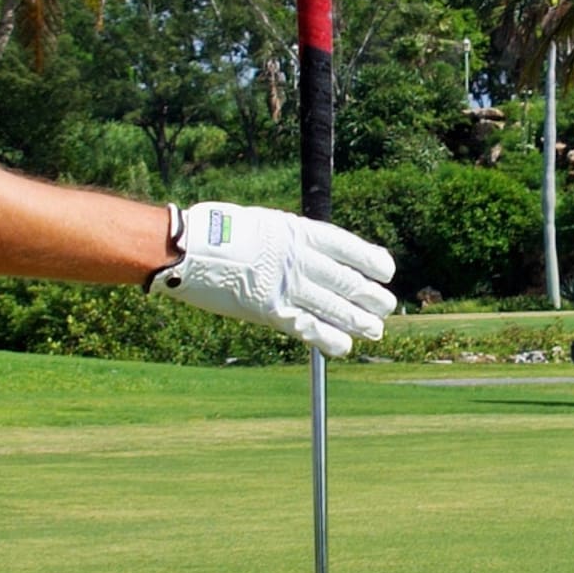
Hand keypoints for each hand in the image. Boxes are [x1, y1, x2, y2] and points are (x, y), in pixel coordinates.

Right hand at [149, 203, 395, 356]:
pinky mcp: (270, 311)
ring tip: (375, 329)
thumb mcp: (263, 224)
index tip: (386, 270)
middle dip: (369, 296)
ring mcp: (286, 286)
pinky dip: (328, 339)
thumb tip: (307, 254)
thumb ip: (288, 241)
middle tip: (385, 306)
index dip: (370, 260)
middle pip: (346, 280)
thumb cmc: (218, 231)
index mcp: (298, 232)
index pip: (347, 247)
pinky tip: (343, 348)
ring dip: (358, 321)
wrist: (187, 248)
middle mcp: (299, 258)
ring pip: (334, 307)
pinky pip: (307, 328)